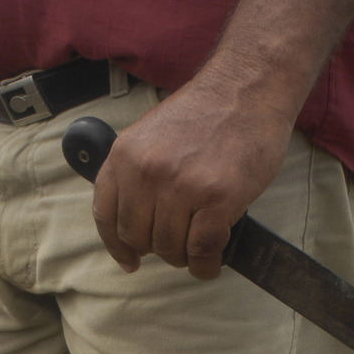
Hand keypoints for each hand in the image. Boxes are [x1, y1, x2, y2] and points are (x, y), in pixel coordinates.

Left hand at [92, 79, 292, 279]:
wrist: (247, 89)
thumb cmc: (206, 114)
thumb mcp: (151, 136)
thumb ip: (137, 173)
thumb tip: (132, 224)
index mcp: (125, 155)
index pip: (106, 215)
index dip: (117, 246)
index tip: (129, 261)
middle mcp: (146, 171)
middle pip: (138, 238)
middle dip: (158, 249)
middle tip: (179, 243)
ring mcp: (181, 185)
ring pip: (170, 249)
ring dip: (185, 257)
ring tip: (200, 246)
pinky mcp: (216, 198)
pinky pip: (201, 250)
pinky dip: (206, 265)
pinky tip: (212, 261)